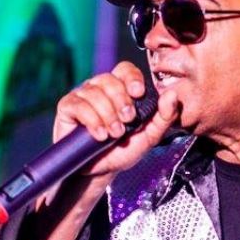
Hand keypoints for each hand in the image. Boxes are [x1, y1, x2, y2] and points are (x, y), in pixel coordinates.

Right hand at [54, 61, 178, 178]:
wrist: (101, 170)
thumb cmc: (123, 150)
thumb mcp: (150, 136)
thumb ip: (164, 117)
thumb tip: (172, 95)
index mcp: (121, 90)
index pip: (125, 69)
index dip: (132, 78)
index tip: (138, 94)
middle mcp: (100, 88)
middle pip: (110, 79)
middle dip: (121, 102)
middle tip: (127, 122)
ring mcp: (82, 95)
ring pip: (95, 93)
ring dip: (108, 116)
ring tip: (113, 134)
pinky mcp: (67, 107)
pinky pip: (79, 105)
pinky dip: (93, 121)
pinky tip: (99, 135)